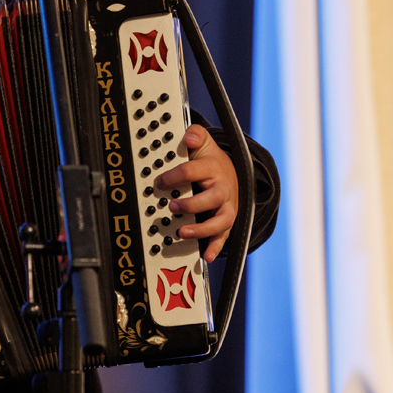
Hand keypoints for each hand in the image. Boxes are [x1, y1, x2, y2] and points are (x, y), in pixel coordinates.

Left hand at [153, 125, 237, 262]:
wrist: (233, 174)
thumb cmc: (211, 161)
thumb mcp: (205, 143)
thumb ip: (195, 135)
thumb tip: (189, 138)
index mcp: (213, 168)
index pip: (193, 171)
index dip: (175, 176)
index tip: (159, 182)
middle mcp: (222, 189)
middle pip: (210, 198)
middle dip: (191, 205)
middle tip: (173, 207)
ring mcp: (226, 207)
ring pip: (220, 221)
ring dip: (202, 229)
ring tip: (182, 232)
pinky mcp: (226, 221)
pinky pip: (223, 236)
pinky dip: (215, 247)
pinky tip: (205, 256)